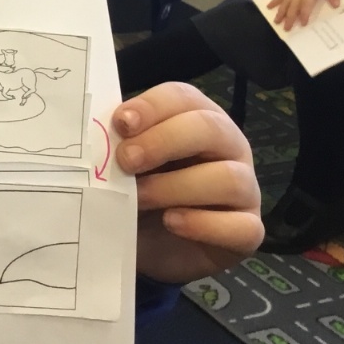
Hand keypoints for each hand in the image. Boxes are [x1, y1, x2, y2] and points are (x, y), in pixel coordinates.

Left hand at [115, 83, 262, 284]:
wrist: (149, 245)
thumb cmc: (139, 193)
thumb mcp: (124, 166)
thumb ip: (118, 145)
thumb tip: (95, 133)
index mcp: (197, 119)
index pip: (183, 98)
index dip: (152, 107)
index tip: (120, 123)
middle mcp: (228, 148)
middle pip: (209, 128)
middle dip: (163, 141)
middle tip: (126, 160)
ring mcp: (244, 190)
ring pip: (228, 178)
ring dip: (176, 187)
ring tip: (139, 199)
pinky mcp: (247, 231)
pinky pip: (240, 227)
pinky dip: (203, 224)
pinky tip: (172, 222)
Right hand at [267, 0, 339, 29]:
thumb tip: (336, 5)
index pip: (306, 4)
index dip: (304, 14)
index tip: (303, 23)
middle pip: (293, 6)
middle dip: (289, 17)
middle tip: (287, 29)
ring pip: (285, 2)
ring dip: (280, 12)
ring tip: (276, 22)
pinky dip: (275, 1)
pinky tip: (269, 7)